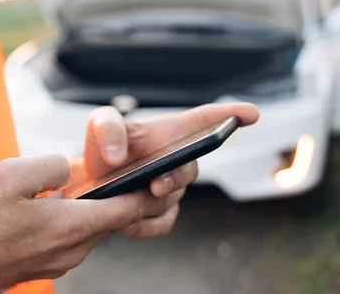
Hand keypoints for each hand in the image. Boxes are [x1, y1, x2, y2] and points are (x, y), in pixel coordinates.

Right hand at [0, 155, 189, 292]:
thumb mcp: (12, 175)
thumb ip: (52, 166)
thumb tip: (67, 169)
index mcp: (71, 226)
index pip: (128, 209)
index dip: (147, 191)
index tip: (160, 177)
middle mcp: (72, 250)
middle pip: (113, 220)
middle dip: (120, 197)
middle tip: (121, 174)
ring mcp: (59, 262)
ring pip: (92, 230)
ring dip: (94, 209)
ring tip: (83, 187)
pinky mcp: (45, 266)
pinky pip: (73, 240)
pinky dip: (75, 221)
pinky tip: (56, 208)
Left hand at [67, 103, 258, 238]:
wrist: (88, 186)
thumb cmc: (101, 149)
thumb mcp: (100, 127)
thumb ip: (108, 129)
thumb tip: (119, 156)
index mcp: (170, 133)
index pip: (206, 120)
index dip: (231, 115)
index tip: (252, 113)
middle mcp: (178, 159)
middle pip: (191, 169)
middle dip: (175, 178)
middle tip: (155, 185)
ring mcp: (173, 189)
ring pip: (173, 199)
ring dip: (149, 202)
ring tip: (122, 200)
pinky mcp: (163, 214)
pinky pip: (164, 223)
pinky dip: (144, 225)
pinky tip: (126, 222)